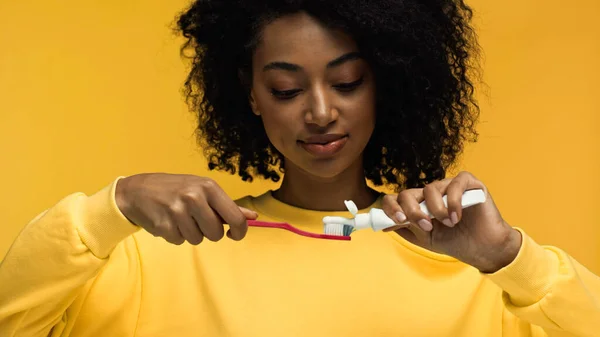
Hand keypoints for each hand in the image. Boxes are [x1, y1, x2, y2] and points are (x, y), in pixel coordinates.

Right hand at [115, 173, 257, 244]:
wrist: (137, 191)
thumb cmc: (176, 189)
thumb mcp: (203, 190)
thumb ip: (227, 206)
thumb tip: (253, 217)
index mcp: (209, 187)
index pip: (235, 217)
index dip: (240, 231)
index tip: (235, 234)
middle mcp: (194, 197)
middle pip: (216, 234)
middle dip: (209, 231)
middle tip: (197, 219)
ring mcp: (178, 211)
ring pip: (198, 240)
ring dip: (191, 233)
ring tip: (180, 218)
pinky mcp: (164, 225)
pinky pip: (180, 241)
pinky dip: (176, 235)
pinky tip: (168, 221)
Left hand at [382, 171, 521, 272]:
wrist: (484, 249)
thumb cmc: (456, 242)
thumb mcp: (425, 238)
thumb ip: (407, 228)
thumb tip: (383, 225)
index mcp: (419, 205)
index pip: (397, 199)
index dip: (392, 208)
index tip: (399, 221)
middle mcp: (432, 194)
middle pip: (409, 193)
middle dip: (412, 211)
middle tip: (425, 226)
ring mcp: (449, 187)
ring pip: (430, 188)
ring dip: (436, 210)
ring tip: (448, 224)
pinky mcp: (469, 184)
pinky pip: (455, 184)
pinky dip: (453, 201)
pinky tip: (457, 217)